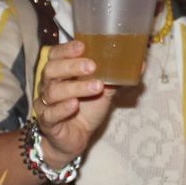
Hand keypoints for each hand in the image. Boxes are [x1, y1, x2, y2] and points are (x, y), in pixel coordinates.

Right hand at [33, 38, 115, 163]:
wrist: (76, 138)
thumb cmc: (86, 109)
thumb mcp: (103, 91)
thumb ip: (115, 77)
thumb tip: (140, 64)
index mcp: (60, 72)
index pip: (55, 54)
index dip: (66, 49)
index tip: (83, 46)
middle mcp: (49, 84)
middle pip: (52, 69)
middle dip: (72, 66)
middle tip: (92, 66)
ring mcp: (45, 103)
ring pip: (54, 92)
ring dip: (76, 87)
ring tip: (97, 87)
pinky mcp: (47, 122)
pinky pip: (50, 113)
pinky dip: (62, 108)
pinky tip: (74, 105)